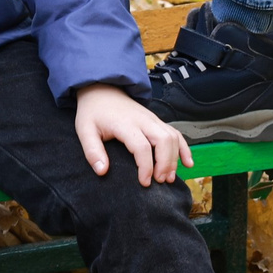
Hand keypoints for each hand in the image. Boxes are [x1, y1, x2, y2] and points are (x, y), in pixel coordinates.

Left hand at [74, 84, 193, 184]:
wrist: (102, 90)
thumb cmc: (93, 113)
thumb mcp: (85, 131)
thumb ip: (92, 151)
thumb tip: (102, 171)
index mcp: (125, 123)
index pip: (141, 147)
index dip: (145, 167)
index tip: (144, 183)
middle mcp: (143, 120)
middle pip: (163, 140)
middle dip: (165, 163)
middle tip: (159, 181)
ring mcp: (152, 119)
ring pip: (172, 137)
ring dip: (174, 158)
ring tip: (169, 178)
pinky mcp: (157, 121)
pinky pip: (176, 133)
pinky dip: (184, 148)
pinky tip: (188, 163)